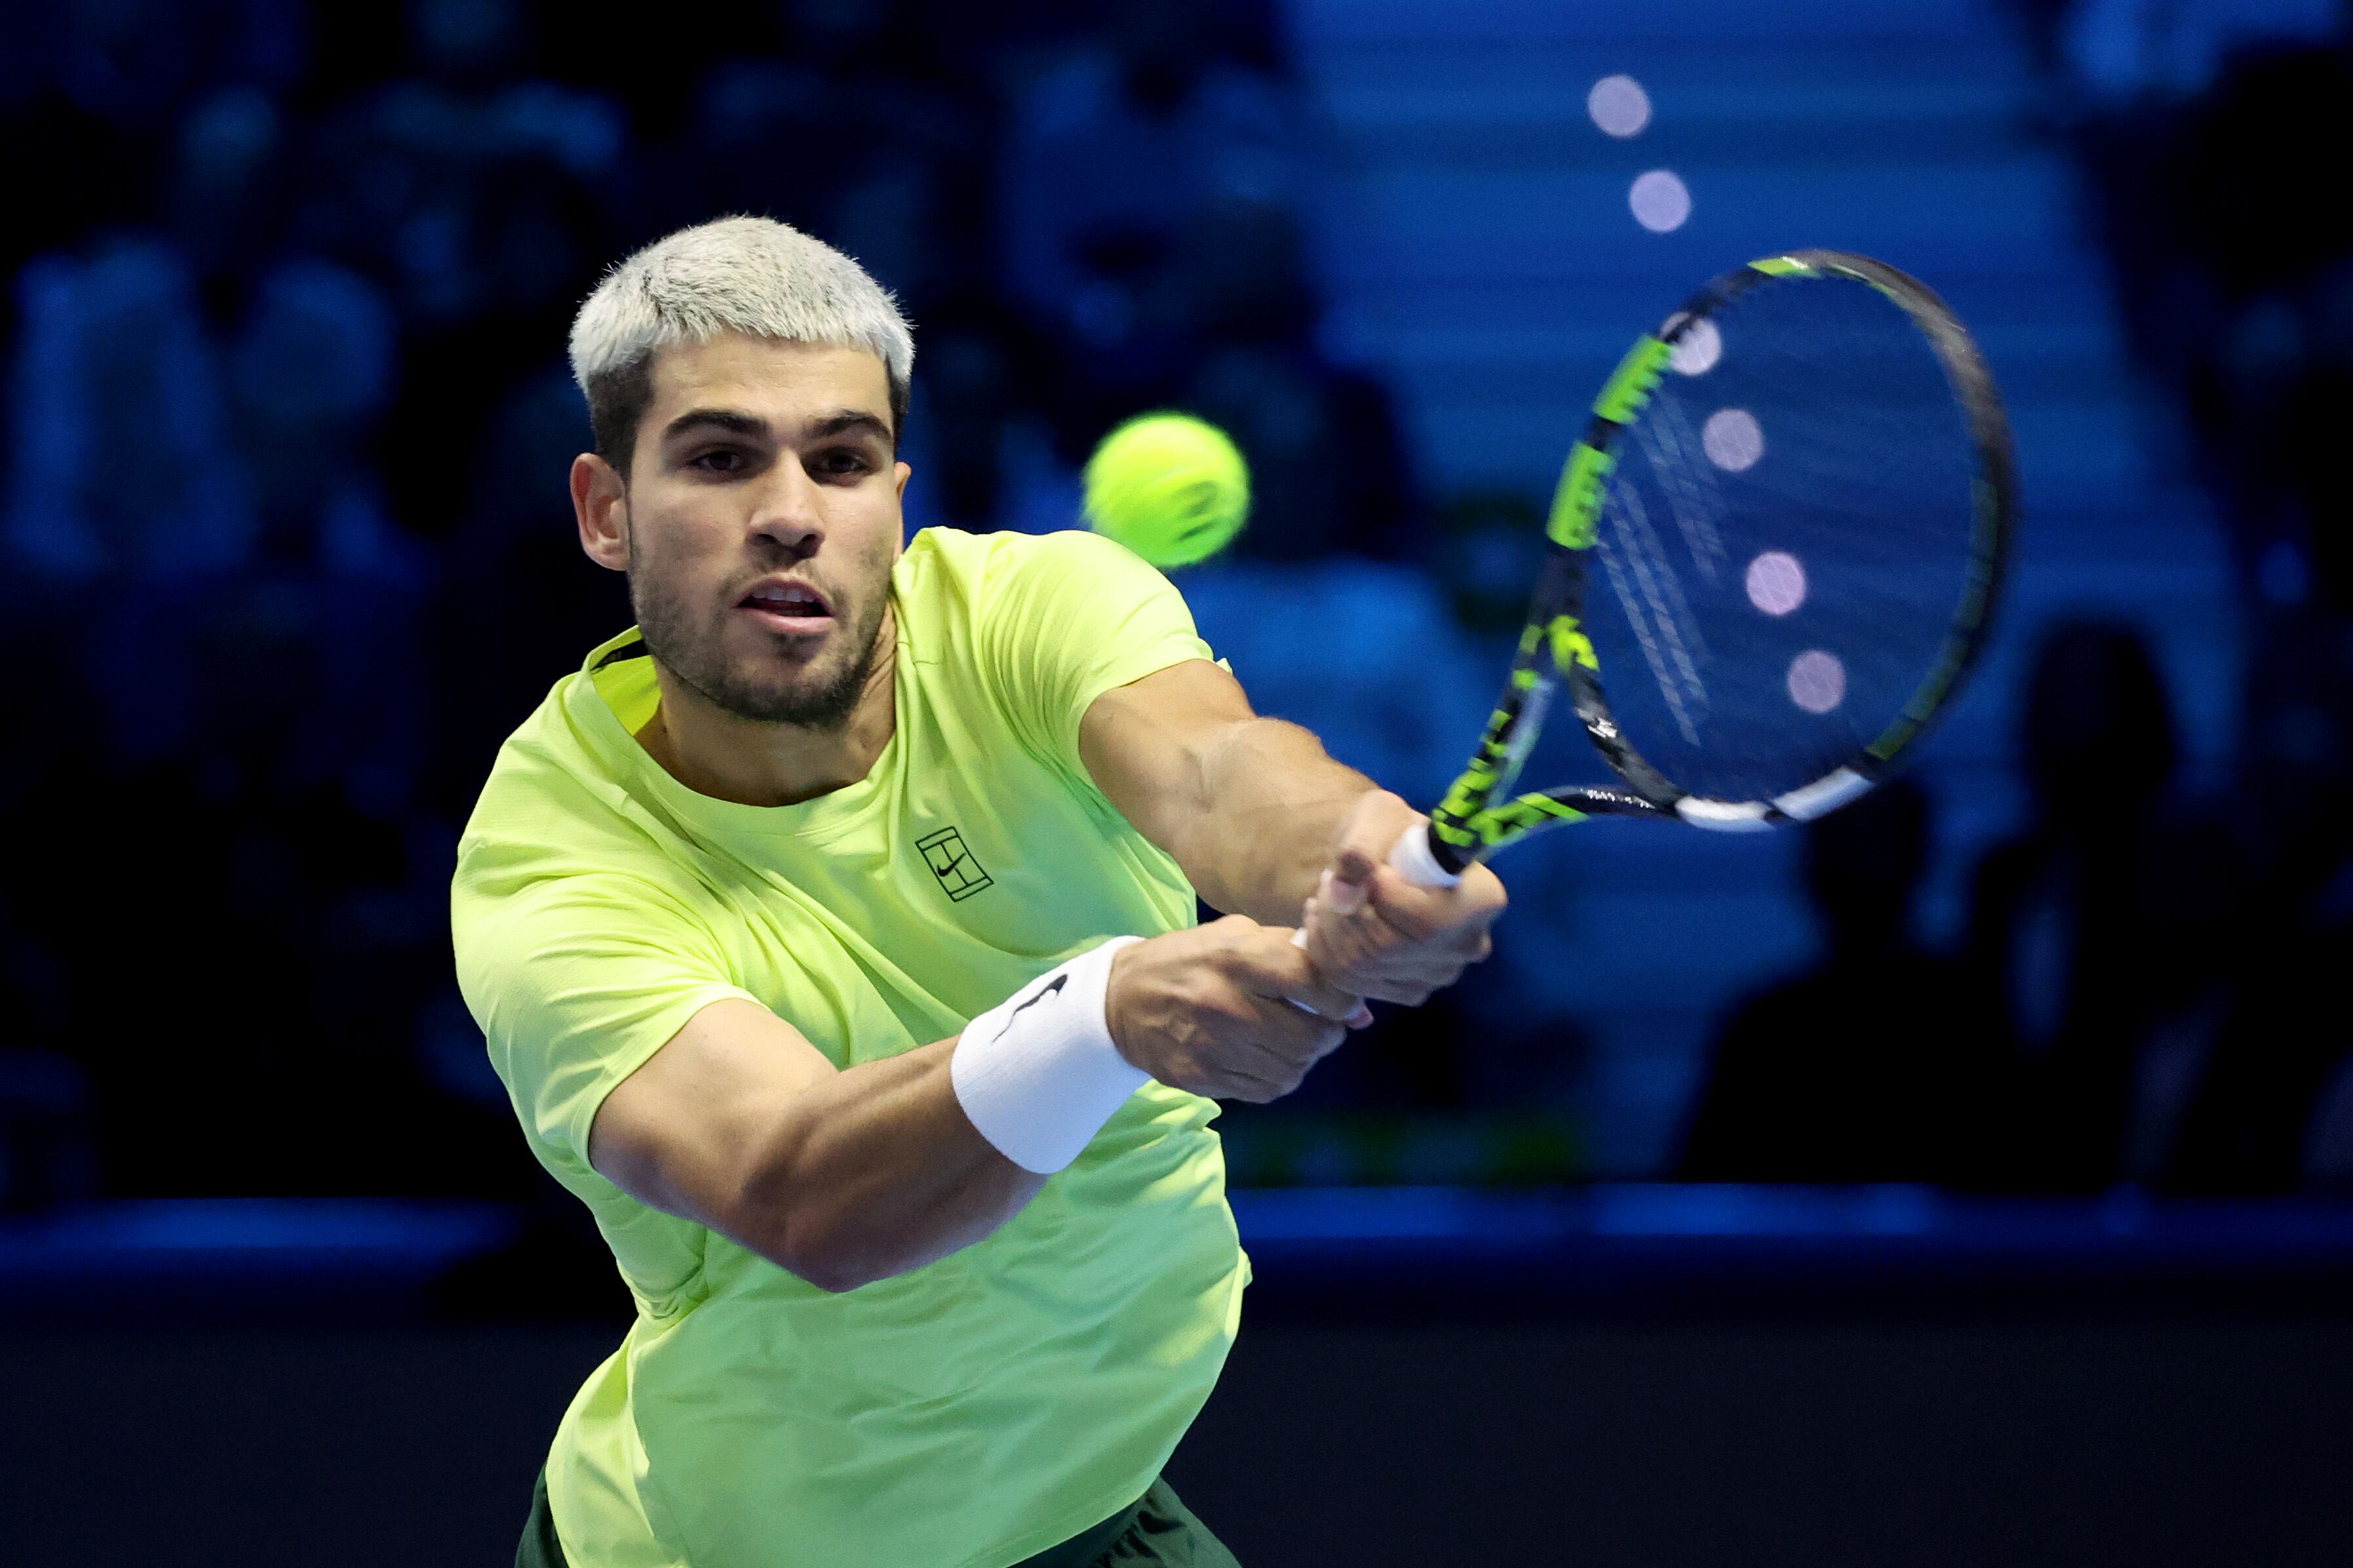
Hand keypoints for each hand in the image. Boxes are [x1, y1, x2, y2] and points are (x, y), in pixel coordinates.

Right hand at [1105, 916, 1371, 1101]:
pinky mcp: (1199, 1078)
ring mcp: (1209, 1045)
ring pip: (1292, 1069)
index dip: (1341, 997)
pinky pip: (1265, 1090)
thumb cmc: (1190, 960)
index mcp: (1235, 956)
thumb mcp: (1236, 936)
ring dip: (1304, 1059)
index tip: (1342, 1001)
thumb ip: (1298, 959)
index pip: (1312, 980)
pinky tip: (1265, 1059)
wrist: (1119, 1000)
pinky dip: (1277, 1078)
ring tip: (1292, 1041)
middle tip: (1322, 1026)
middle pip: (1310, 1036)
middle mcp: (1222, 1001)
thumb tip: (1360, 1011)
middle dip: (1328, 1034)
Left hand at [1300, 790, 1505, 1004]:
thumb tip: (1344, 898)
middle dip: (1341, 911)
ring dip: (1328, 928)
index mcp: (1483, 900)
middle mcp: (1468, 945)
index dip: (1380, 895)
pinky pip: (1352, 984)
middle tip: (1331, 878)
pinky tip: (1328, 920)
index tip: (1367, 869)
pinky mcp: (1409, 990)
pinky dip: (1326, 950)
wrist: (1389, 854)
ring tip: (1328, 895)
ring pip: (1361, 968)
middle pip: (1385, 948)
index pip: (1425, 921)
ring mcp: (1439, 974)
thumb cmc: (1393, 828)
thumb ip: (1361, 847)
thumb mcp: (1379, 814)